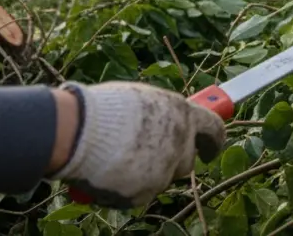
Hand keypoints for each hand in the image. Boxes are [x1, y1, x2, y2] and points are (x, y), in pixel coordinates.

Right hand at [50, 82, 225, 209]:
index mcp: (183, 114)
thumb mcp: (143, 99)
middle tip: (152, 156)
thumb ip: (163, 113)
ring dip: (148, 173)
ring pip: (163, 178)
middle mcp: (180, 143)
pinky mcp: (145, 192)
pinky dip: (127, 187)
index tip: (211, 150)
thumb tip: (168, 120)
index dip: (214, 141)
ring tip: (120, 158)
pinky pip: (140, 193)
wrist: (78, 130)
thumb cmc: (106, 108)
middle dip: (174, 161)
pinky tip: (108, 172)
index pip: (214, 129)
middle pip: (187, 161)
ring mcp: (163, 170)